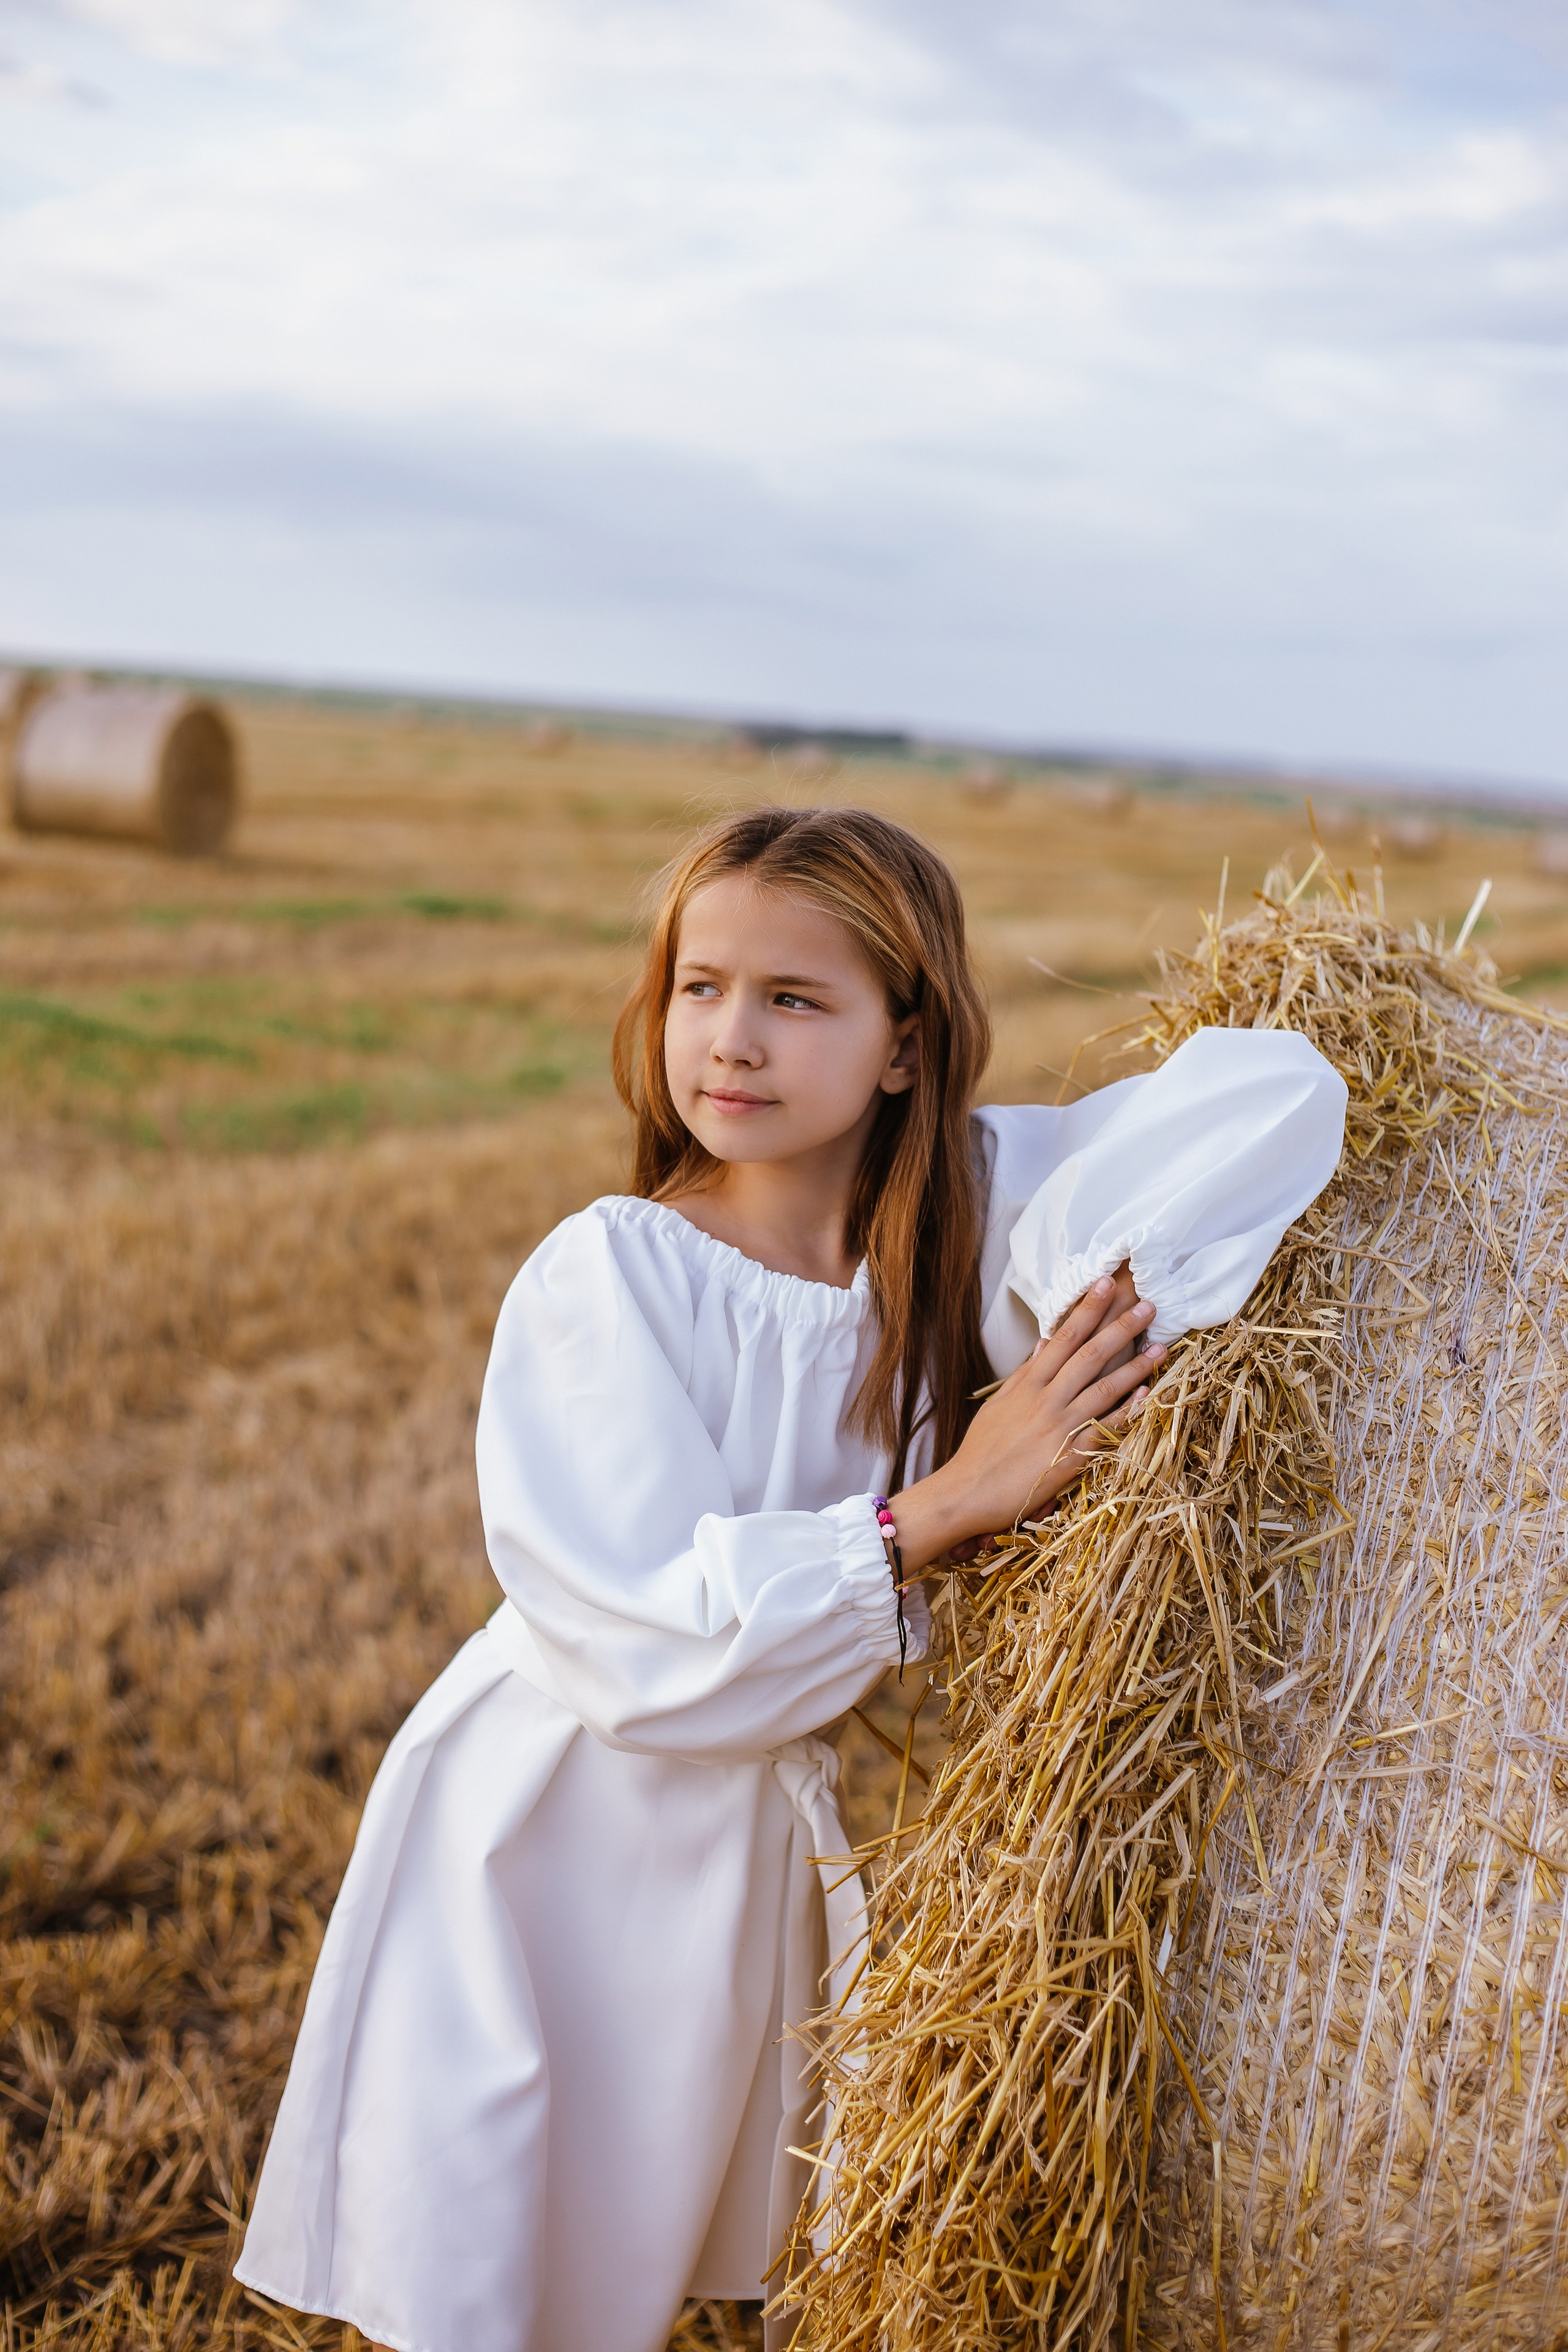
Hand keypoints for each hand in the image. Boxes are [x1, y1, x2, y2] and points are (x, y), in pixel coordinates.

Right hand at [889, 1275, 1162, 1572]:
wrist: (965, 1493)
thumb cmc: (980, 1450)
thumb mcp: (998, 1404)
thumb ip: (1024, 1374)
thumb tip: (1044, 1342)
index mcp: (1028, 1385)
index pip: (1064, 1337)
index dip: (1087, 1309)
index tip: (1106, 1285)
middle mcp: (1046, 1400)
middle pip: (1089, 1355)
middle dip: (1120, 1328)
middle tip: (1147, 1306)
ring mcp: (1060, 1428)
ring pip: (1104, 1389)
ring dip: (1135, 1366)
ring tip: (1160, 1347)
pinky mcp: (1069, 1458)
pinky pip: (1104, 1430)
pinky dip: (1127, 1412)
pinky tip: (1147, 1395)